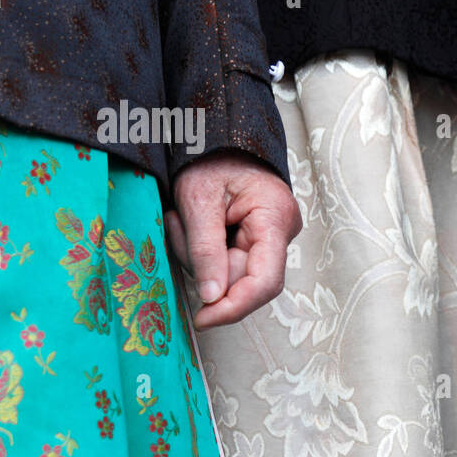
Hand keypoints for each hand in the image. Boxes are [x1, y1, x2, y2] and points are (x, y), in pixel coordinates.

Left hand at [165, 153, 301, 330]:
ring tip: (181, 218)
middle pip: (244, 279)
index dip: (235, 306)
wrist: (218, 139)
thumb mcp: (198, 199)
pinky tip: (190, 225)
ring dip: (197, 256)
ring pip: (231, 273)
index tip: (204, 318)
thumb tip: (211, 297)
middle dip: (204, 267)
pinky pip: (227, 262)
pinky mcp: (253, 241)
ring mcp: (269, 238)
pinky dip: (202, 252)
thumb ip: (205, 250)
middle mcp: (280, 233)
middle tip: (176, 228)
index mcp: (275, 219)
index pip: (265, 281)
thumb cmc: (211, 158)